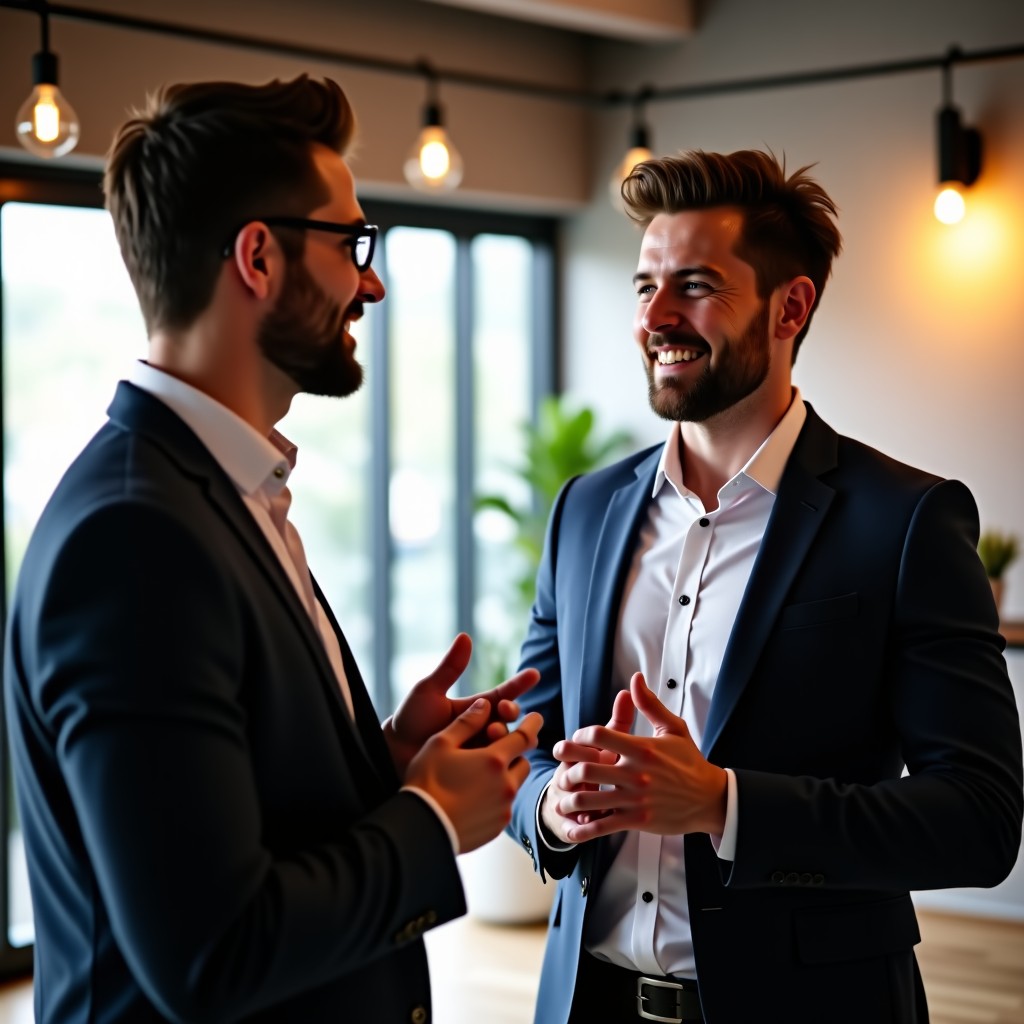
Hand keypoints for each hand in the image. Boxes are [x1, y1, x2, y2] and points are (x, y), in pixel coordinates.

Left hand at [383, 633, 539, 775]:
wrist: (394, 753)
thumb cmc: (410, 719)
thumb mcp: (429, 691)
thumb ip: (450, 668)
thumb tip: (465, 636)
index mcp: (475, 708)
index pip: (503, 694)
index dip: (520, 684)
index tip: (534, 674)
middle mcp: (481, 728)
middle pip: (509, 719)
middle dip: (511, 712)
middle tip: (505, 710)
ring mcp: (480, 749)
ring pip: (506, 742)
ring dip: (505, 734)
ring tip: (492, 732)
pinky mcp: (477, 771)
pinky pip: (496, 765)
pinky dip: (501, 758)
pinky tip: (499, 755)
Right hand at [405, 698, 543, 852]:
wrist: (421, 828)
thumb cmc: (427, 781)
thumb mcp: (441, 744)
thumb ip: (466, 722)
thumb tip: (485, 704)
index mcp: (494, 760)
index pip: (524, 737)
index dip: (532, 724)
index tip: (535, 717)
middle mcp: (505, 785)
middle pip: (523, 762)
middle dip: (515, 754)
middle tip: (498, 751)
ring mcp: (503, 809)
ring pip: (515, 786)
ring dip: (505, 777)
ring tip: (481, 777)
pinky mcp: (497, 827)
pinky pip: (504, 807)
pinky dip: (496, 799)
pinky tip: (473, 799)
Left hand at [555, 673, 726, 842]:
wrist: (711, 798)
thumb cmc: (690, 762)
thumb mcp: (673, 729)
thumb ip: (650, 704)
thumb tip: (635, 680)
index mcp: (641, 748)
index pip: (599, 735)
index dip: (579, 736)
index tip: (576, 739)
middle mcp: (636, 773)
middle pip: (586, 769)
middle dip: (566, 770)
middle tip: (560, 771)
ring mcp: (636, 799)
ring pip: (590, 800)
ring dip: (569, 801)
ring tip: (562, 799)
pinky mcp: (638, 821)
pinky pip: (603, 827)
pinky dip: (583, 831)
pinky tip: (572, 830)